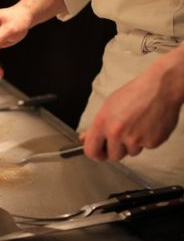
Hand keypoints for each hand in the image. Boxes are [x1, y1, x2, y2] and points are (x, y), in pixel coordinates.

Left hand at [81, 46, 183, 160]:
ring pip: (131, 153)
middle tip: (123, 137)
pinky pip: (146, 148)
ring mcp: (135, 139)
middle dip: (117, 149)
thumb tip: (85, 138)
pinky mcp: (151, 142)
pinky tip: (148, 126)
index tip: (99, 153)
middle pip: (113, 156)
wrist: (159, 88)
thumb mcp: (108, 106)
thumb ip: (96, 126)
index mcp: (102, 123)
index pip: (91, 150)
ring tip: (137, 126)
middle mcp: (116, 133)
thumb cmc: (134, 94)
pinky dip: (147, 140)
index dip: (95, 154)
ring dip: (133, 144)